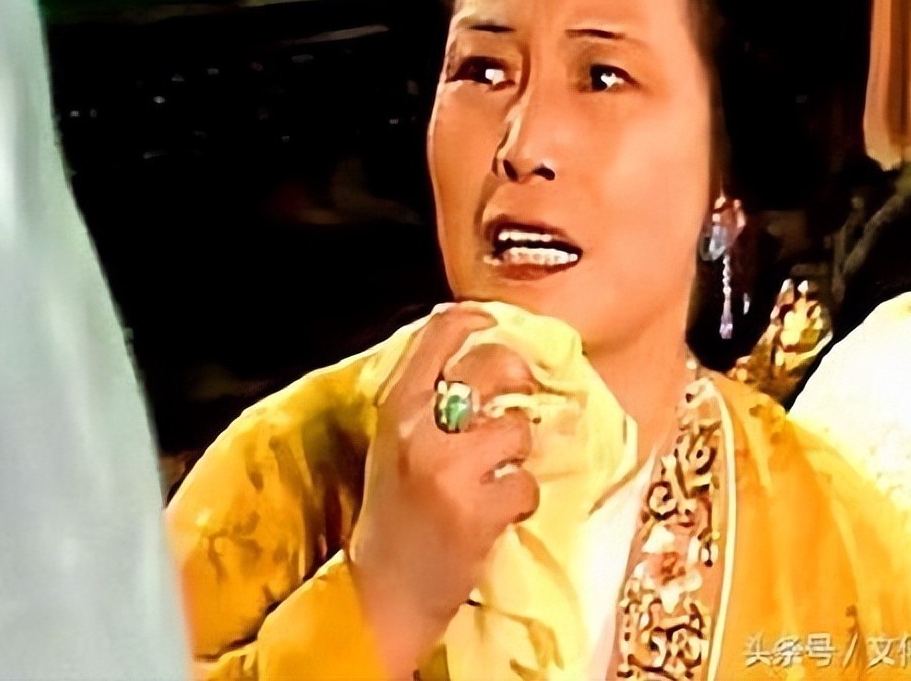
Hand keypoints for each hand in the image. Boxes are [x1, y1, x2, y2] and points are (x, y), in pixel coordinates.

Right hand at [348, 305, 540, 675]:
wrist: (382, 591)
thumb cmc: (393, 515)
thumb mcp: (395, 444)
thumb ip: (427, 401)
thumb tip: (476, 353)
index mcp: (395, 406)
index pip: (438, 335)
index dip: (475, 318)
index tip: (493, 322)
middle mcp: (419, 429)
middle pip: (491, 366)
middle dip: (517, 378)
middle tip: (516, 399)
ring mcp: (448, 469)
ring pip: (518, 429)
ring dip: (518, 456)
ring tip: (495, 478)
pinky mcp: (476, 510)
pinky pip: (527, 485)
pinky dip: (521, 502)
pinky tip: (497, 515)